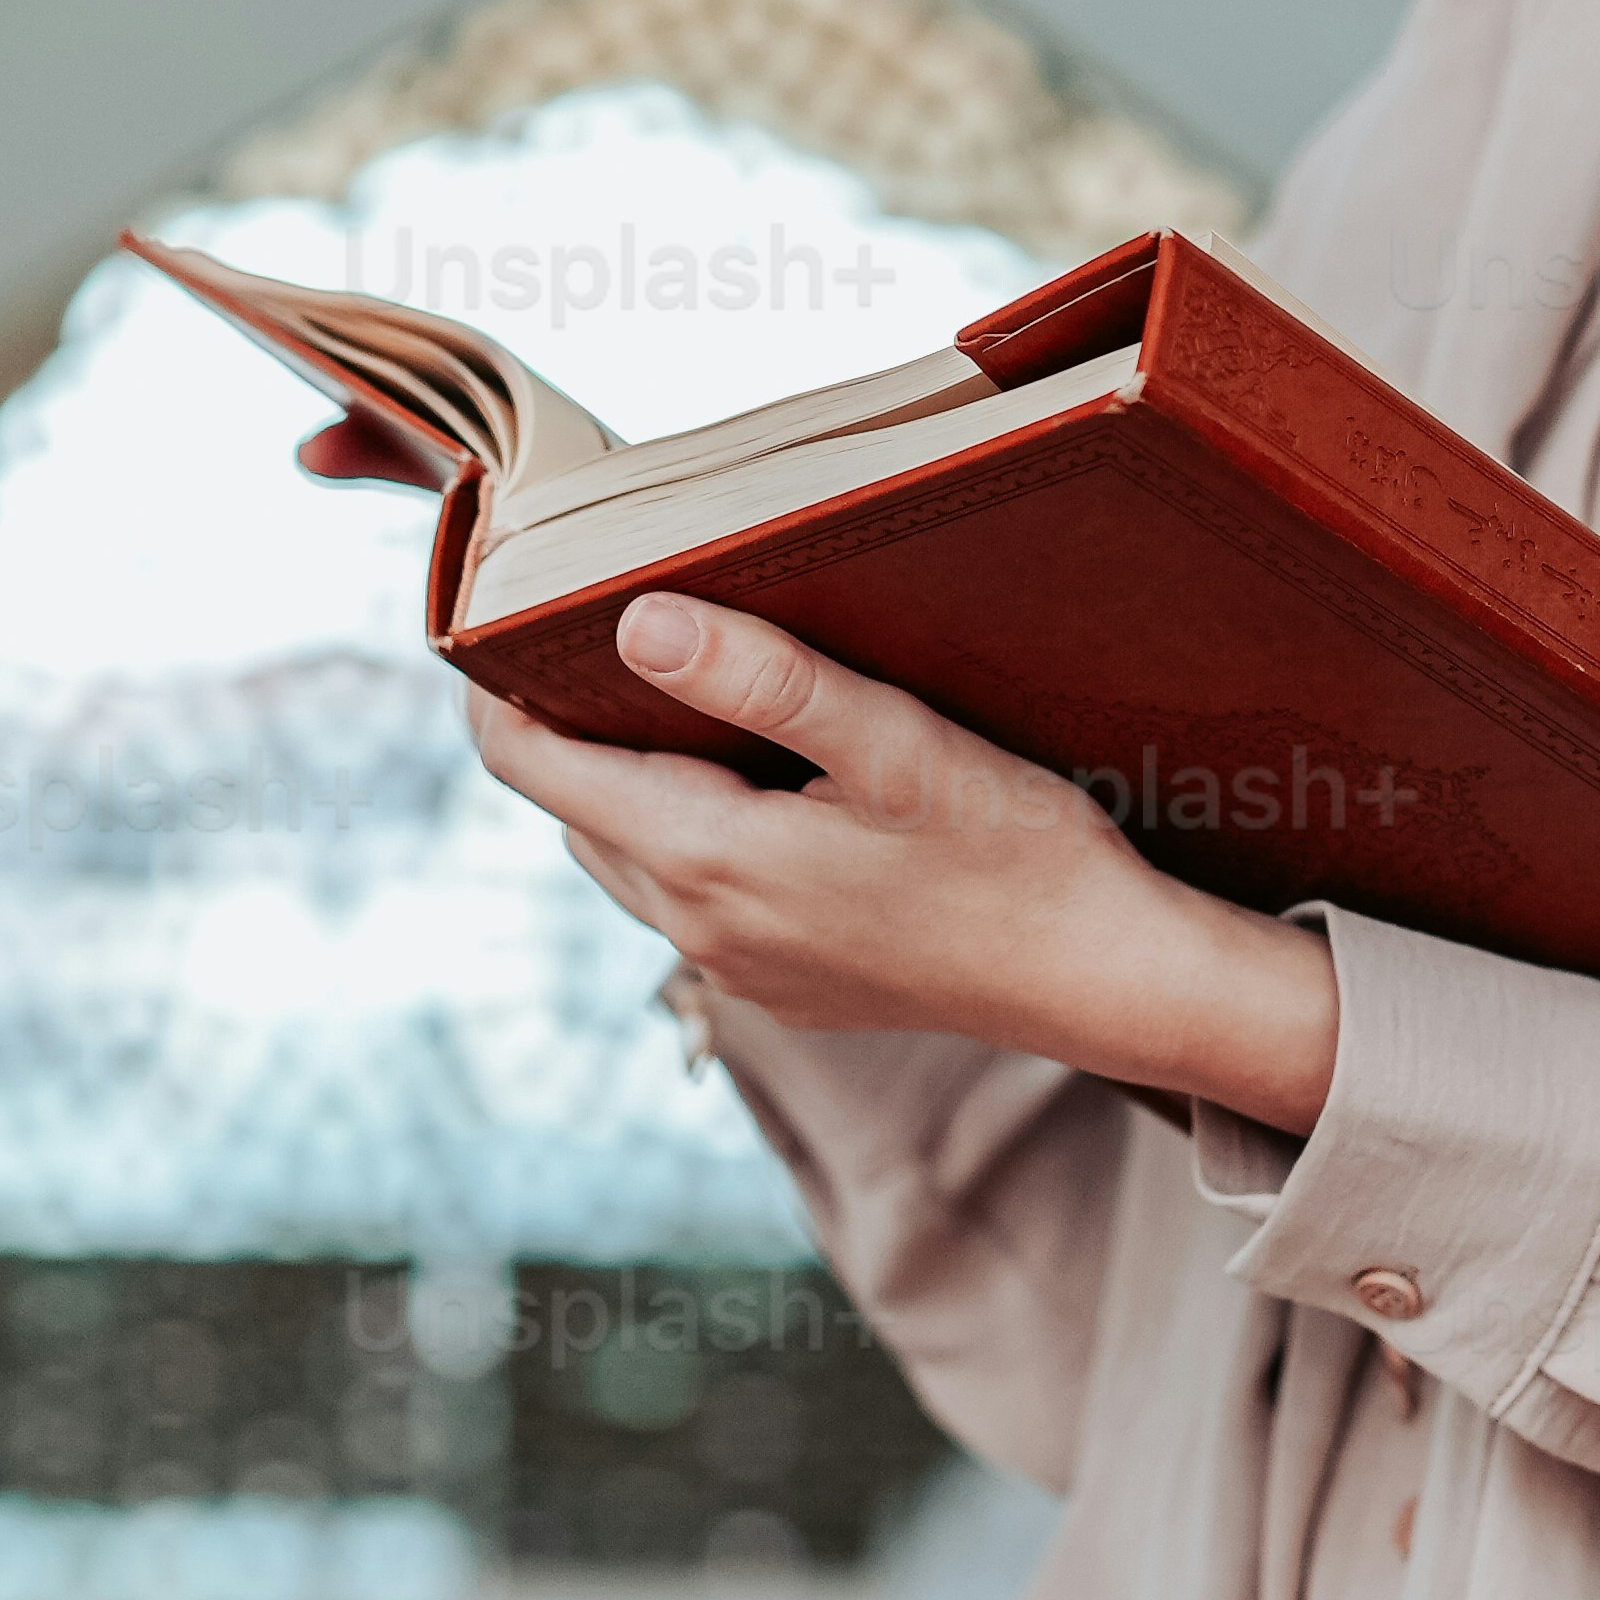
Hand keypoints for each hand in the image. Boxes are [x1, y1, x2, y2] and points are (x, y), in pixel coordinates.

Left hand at [475, 601, 1342, 1132]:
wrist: (1103, 980)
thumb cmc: (1014, 853)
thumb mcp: (895, 741)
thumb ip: (763, 680)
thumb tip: (635, 623)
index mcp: (706, 861)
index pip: (531, 768)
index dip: (497, 686)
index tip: (507, 611)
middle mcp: (701, 930)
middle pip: (572, 810)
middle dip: (568, 722)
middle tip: (601, 623)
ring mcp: (741, 971)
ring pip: (628, 856)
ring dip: (631, 780)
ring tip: (684, 691)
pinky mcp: (786, 988)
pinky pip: (693, 899)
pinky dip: (690, 832)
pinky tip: (768, 783)